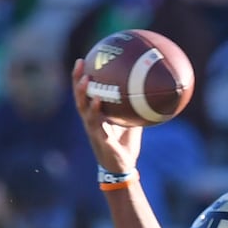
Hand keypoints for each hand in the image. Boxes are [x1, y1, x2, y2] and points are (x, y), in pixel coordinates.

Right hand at [71, 59, 140, 176]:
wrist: (122, 168)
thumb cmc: (124, 146)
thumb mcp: (132, 123)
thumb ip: (135, 109)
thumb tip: (150, 92)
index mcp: (95, 116)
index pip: (85, 94)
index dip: (82, 78)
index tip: (84, 60)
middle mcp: (90, 121)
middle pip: (79, 97)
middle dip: (77, 80)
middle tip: (80, 62)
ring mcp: (93, 130)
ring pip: (83, 109)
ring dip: (83, 93)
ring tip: (86, 79)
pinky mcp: (99, 139)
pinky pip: (95, 123)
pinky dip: (95, 111)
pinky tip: (98, 100)